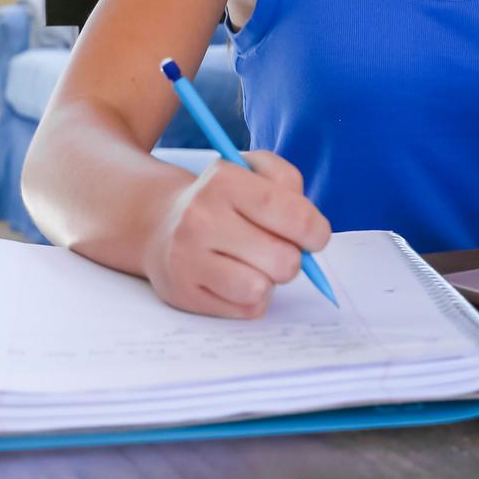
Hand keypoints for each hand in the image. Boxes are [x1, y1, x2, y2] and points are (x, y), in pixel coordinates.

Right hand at [141, 150, 331, 317]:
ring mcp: (187, 258)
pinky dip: (251, 298)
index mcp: (224, 180)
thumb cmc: (224, 198)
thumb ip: (288, 184)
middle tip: (278, 248)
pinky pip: (244, 310)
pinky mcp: (183, 293)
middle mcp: (200, 218)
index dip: (316, 232)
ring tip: (255, 264)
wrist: (162, 224)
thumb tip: (310, 231)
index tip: (316, 236)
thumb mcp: (254, 169)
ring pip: (261, 289)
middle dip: (293, 258)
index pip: (294, 215)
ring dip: (269, 280)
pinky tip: (236, 278)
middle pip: (284, 260)